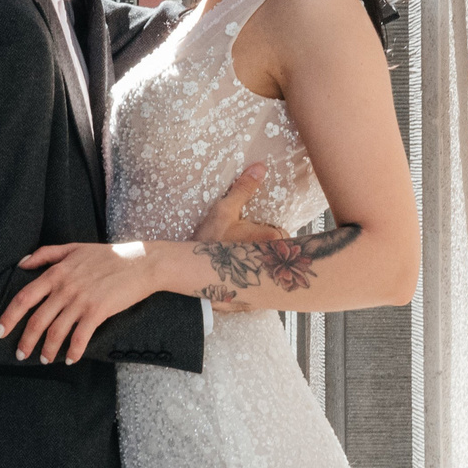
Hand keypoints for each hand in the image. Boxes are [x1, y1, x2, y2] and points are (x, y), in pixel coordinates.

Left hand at [0, 239, 165, 365]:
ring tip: (44, 360)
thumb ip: (45, 254)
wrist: (140, 262)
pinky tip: (70, 360)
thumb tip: (21, 264)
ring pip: (56, 332)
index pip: (24, 297)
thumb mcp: (72, 248)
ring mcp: (81, 301)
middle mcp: (64, 288)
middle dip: (25, 341)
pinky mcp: (98, 311)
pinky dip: (73, 352)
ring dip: (47, 350)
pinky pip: (80, 337)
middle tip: (19, 355)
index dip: (8, 317)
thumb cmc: (106, 255)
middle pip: (37, 320)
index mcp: (55, 273)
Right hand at [193, 162, 283, 312]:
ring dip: (260, 269)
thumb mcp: (224, 211)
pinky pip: (261, 291)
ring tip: (238, 264)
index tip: (250, 234)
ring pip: (270, 272)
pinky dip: (254, 288)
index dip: (266, 232)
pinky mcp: (252, 300)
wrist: (185, 271)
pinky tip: (239, 282)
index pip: (282, 234)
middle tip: (241, 248)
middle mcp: (271, 264)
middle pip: (279, 255)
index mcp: (270, 241)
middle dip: (266, 252)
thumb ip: (244, 188)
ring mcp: (263, 284)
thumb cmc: (206, 241)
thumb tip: (260, 167)